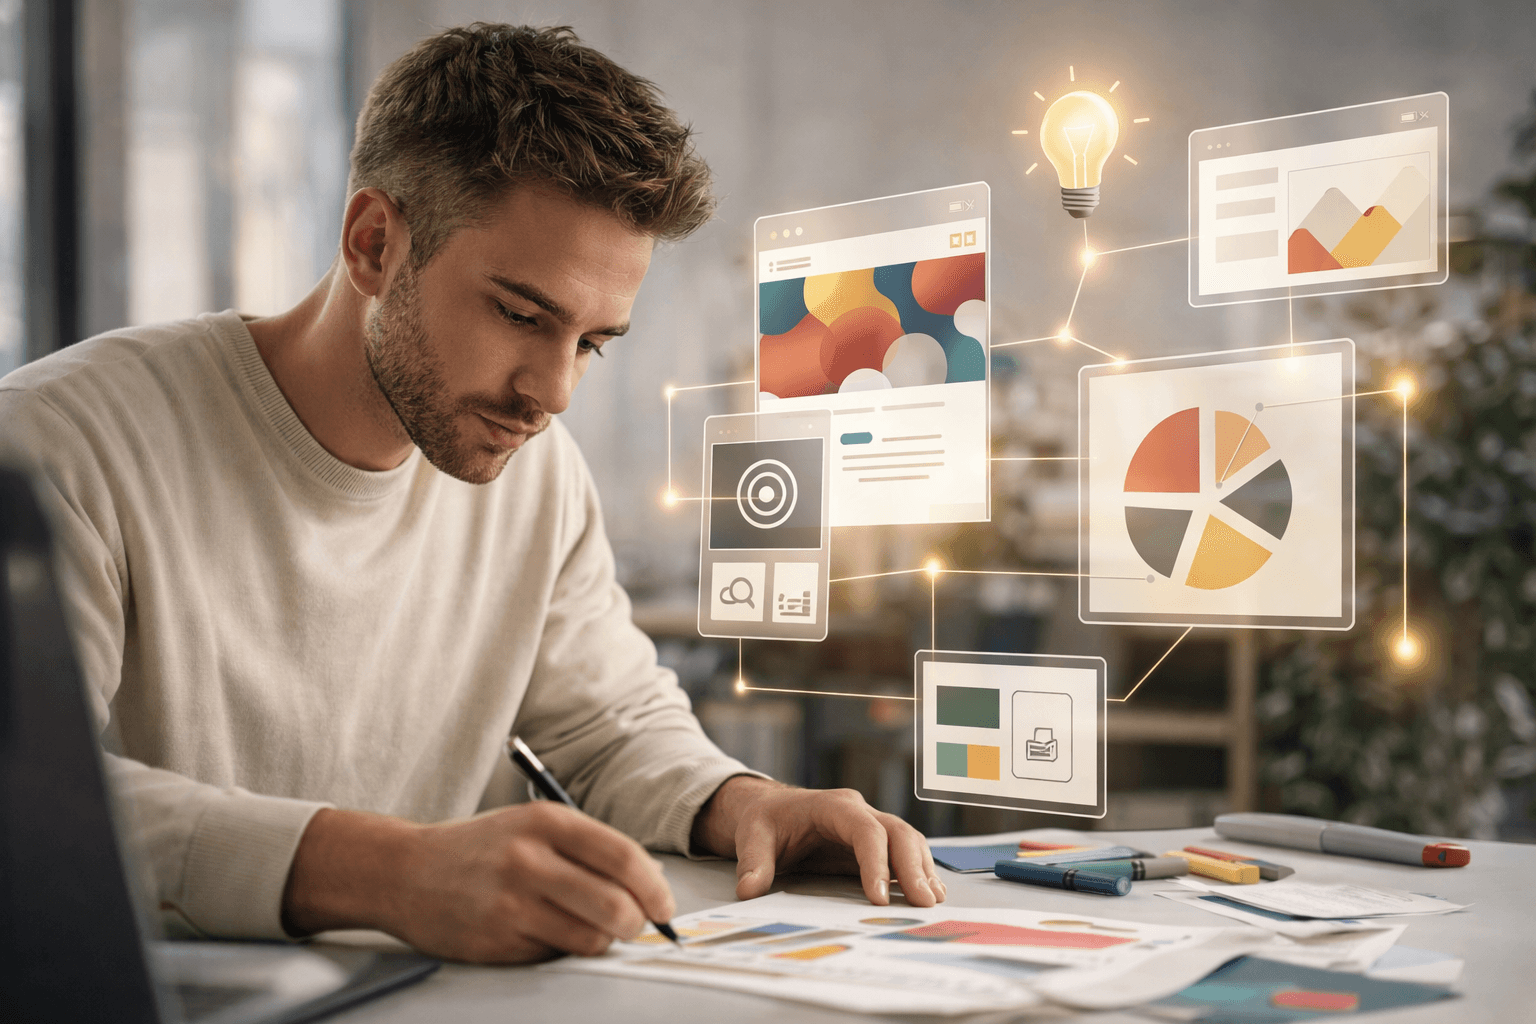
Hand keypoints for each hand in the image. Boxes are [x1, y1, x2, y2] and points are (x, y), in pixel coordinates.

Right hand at [282, 803, 674, 963]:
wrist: (403, 872)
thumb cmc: (479, 849)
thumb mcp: (532, 827)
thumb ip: (587, 848)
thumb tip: (648, 881)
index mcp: (546, 821)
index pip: (623, 856)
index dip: (654, 887)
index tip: (663, 905)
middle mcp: (529, 859)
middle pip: (615, 904)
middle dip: (636, 922)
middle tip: (634, 925)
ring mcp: (511, 903)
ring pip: (590, 937)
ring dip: (601, 941)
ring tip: (588, 929)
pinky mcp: (497, 940)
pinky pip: (554, 955)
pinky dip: (561, 950)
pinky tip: (542, 932)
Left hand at [692, 777, 946, 907]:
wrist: (769, 809)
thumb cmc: (764, 820)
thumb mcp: (752, 836)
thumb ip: (753, 863)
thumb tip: (749, 891)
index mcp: (832, 806)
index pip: (864, 829)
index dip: (875, 862)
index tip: (878, 898)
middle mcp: (858, 812)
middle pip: (897, 832)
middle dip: (913, 866)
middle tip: (923, 902)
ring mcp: (870, 826)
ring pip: (907, 840)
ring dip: (922, 869)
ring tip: (932, 901)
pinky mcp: (874, 843)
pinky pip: (904, 852)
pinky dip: (919, 871)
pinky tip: (929, 893)